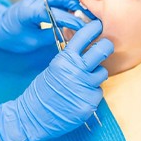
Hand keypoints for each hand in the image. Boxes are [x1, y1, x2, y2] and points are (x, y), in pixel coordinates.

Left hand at [0, 0, 86, 51]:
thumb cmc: (11, 36)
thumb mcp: (31, 41)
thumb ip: (50, 36)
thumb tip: (71, 37)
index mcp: (30, 11)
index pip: (57, 14)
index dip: (73, 22)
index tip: (86, 30)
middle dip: (81, 8)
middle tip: (95, 20)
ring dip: (77, 6)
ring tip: (91, 17)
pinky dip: (70, 6)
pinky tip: (80, 15)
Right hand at [0, 20, 113, 140]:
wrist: (34, 116)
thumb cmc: (42, 91)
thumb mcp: (53, 68)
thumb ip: (69, 59)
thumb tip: (83, 49)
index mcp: (65, 59)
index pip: (84, 37)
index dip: (93, 28)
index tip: (98, 25)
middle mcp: (76, 71)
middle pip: (102, 50)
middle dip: (106, 46)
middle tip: (106, 46)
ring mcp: (85, 87)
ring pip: (103, 72)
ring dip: (97, 74)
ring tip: (85, 80)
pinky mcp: (90, 103)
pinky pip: (98, 92)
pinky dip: (92, 93)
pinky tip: (80, 96)